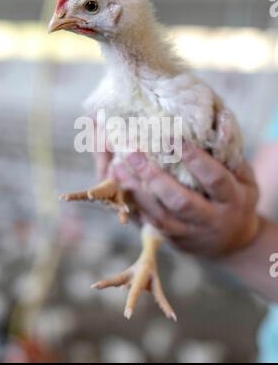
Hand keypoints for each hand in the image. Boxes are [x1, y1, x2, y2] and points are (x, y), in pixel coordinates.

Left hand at [113, 142, 260, 256]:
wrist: (231, 243)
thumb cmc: (236, 199)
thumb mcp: (245, 180)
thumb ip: (231, 156)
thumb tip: (218, 122)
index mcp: (231, 200)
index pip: (214, 179)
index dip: (195, 159)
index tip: (173, 137)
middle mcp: (209, 219)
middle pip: (180, 201)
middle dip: (154, 176)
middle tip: (133, 151)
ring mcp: (188, 232)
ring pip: (159, 216)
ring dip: (136, 191)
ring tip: (118, 166)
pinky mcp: (171, 238)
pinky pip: (148, 223)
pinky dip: (132, 204)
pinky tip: (119, 184)